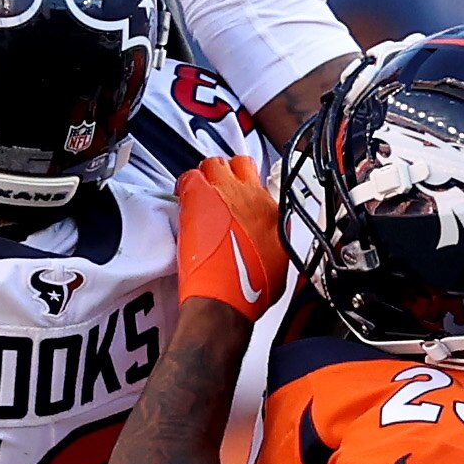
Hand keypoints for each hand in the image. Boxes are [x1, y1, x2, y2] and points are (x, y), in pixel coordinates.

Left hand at [174, 153, 284, 317]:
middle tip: (218, 189)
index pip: (262, 184)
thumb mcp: (278, 262)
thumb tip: (272, 235)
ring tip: (201, 193)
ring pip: (214, 164)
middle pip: (239, 164)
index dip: (248, 187)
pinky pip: (189, 176)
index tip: (241, 195)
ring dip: (207, 176)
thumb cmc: (249, 290)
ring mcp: (224, 194)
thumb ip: (276, 237)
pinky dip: (186, 184)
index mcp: (273, 212)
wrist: (226, 299)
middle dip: (228, 173)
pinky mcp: (198, 197)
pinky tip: (185, 198)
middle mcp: (251, 197)